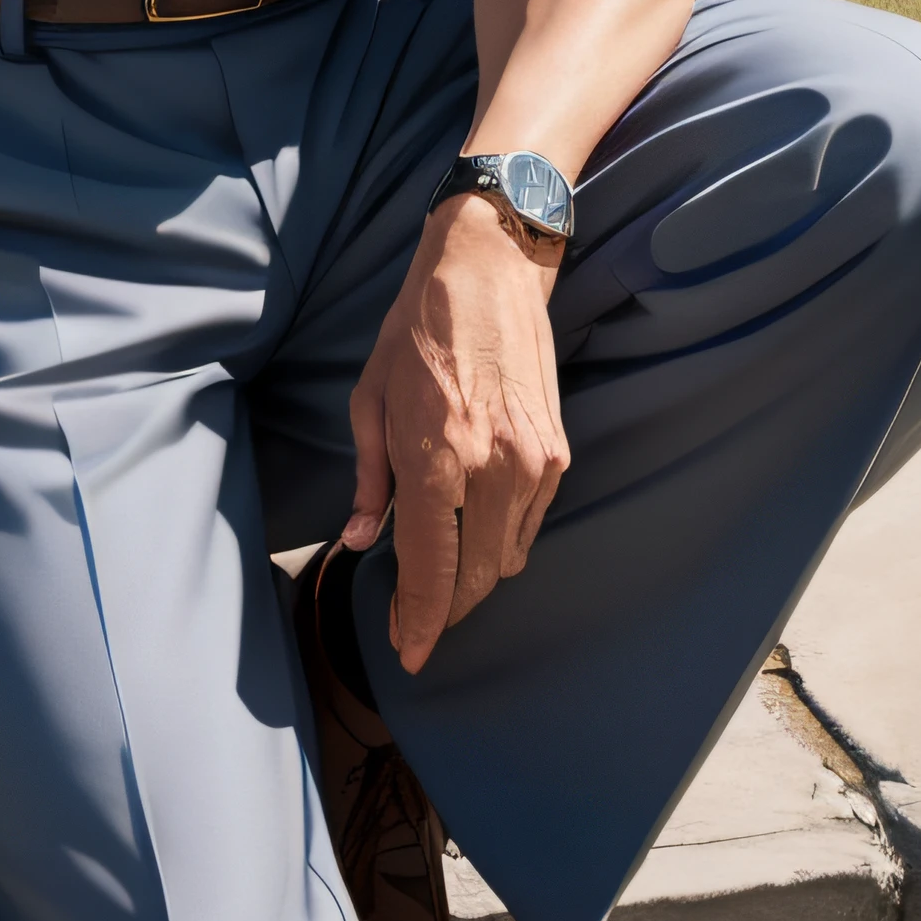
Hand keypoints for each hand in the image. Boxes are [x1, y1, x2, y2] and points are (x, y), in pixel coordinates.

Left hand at [344, 194, 569, 673]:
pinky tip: (474, 527)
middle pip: (474, 579)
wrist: (490, 269)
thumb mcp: (370, 399)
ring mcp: (533, 463)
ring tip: (440, 567)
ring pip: (506, 560)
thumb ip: (370, 480)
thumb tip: (363, 541)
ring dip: (473, 576)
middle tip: (413, 617)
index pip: (431, 569)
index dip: (419, 621)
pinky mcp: (557, 453)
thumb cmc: (418, 328)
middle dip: (444, 609)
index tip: (408, 651)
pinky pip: (529, 525)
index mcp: (437, 456)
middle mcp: (492, 467)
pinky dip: (501, 540)